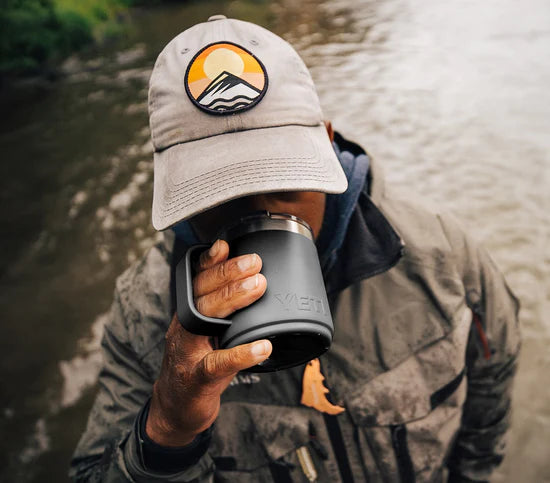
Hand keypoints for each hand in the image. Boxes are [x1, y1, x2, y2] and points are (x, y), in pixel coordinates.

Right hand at [146, 239, 269, 446]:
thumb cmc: (198, 364)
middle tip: (255, 263)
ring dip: (232, 299)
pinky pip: (218, 364)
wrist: (175, 408)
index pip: (195, 281)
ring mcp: (188, 352)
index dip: (208, 262)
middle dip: (228, 274)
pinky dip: (241, 354)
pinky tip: (263, 346)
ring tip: (259, 286)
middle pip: (202, 294)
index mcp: (187, 313)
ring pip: (206, 319)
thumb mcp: (207, 333)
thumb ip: (222, 311)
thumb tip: (253, 284)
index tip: (225, 245)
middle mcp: (183, 327)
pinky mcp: (197, 379)